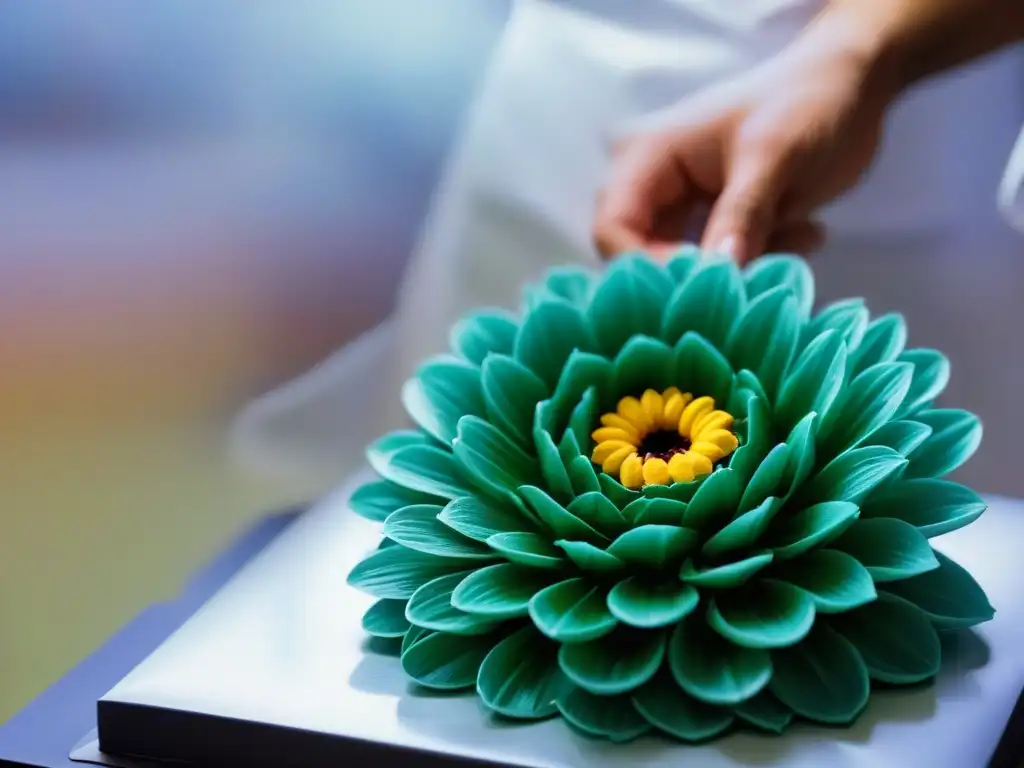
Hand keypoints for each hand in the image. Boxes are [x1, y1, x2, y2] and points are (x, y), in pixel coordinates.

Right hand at [593, 23, 894, 264]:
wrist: (853, 88)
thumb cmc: (808, 106)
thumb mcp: (776, 157)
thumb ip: (741, 215)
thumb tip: (715, 273)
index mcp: (650, 158)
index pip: (613, 229)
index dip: (645, 266)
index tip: (701, 284)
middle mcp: (655, 187)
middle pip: (640, 256)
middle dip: (693, 277)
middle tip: (750, 278)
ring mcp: (684, 209)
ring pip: (683, 269)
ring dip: (735, 274)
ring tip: (791, 247)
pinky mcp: (715, 227)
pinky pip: (718, 266)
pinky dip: (758, 264)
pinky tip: (804, 235)